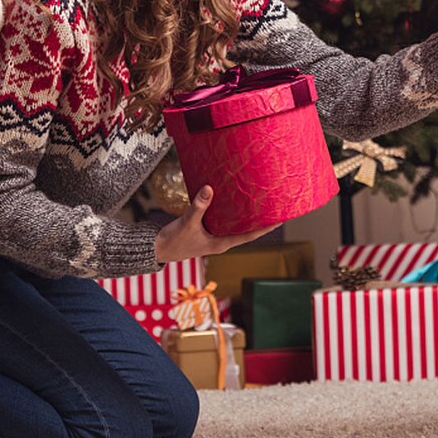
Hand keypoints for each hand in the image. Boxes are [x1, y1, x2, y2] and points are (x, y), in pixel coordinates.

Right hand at [153, 186, 275, 263]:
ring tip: (259, 201)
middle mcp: (222, 240)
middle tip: (274, 206)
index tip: (280, 220)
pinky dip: (231, 211)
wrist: (158, 249)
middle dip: (259, 219)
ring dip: (246, 215)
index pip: (249, 235)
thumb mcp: (187, 223)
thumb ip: (199, 206)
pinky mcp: (207, 230)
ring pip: (236, 224)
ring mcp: (215, 235)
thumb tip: (209, 188)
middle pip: (246, 229)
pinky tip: (234, 199)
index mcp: (222, 243)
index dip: (265, 228)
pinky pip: (224, 220)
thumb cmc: (174, 241)